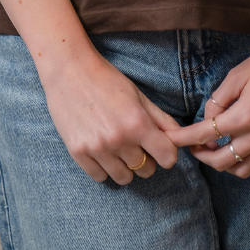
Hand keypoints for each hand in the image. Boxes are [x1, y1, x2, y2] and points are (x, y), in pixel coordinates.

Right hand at [40, 45, 178, 184]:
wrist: (69, 71)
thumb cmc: (107, 80)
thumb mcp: (138, 95)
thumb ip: (160, 119)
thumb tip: (180, 137)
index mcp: (138, 123)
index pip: (167, 158)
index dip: (166, 154)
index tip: (159, 148)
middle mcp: (120, 139)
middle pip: (146, 170)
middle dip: (145, 159)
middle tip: (134, 143)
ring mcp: (98, 149)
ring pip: (124, 178)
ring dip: (124, 166)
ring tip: (116, 146)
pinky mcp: (78, 153)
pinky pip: (100, 177)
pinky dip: (103, 168)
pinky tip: (100, 149)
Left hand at [167, 18, 249, 177]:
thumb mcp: (239, 73)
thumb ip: (219, 99)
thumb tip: (208, 117)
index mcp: (244, 116)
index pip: (205, 134)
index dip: (184, 138)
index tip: (171, 139)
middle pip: (221, 160)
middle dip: (202, 155)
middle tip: (193, 145)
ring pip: (242, 170)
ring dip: (224, 164)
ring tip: (216, 150)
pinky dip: (249, 167)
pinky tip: (242, 154)